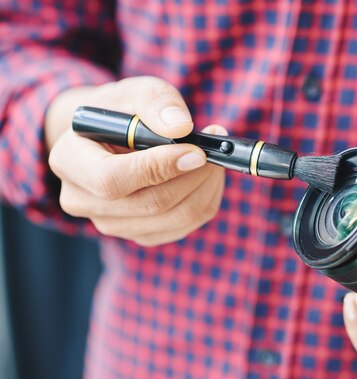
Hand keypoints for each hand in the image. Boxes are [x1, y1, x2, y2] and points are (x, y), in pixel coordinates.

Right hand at [46, 76, 224, 245]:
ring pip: (173, 219)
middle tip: (215, 152)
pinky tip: (207, 178)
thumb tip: (180, 127)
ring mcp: (110, 224)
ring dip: (205, 188)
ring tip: (214, 160)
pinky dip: (205, 201)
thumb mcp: (137, 92)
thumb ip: (157, 102)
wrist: (113, 137)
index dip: (159, 168)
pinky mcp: (139, 234)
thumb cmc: (124, 111)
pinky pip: (184, 227)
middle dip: (193, 176)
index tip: (196, 151)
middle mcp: (82, 200)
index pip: (113, 180)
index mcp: (69, 162)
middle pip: (150, 204)